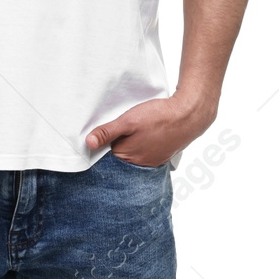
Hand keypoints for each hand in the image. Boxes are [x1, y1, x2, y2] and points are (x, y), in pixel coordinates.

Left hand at [85, 92, 216, 166]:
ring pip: (133, 153)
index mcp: (128, 157)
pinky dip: (142, 143)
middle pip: (119, 154)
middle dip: (116, 142)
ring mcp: (152, 161)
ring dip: (130, 142)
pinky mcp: (161, 155)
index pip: (105, 154)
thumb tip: (89, 143)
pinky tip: (146, 133)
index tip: (104, 131)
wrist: (189, 115)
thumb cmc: (158, 117)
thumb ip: (108, 132)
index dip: (102, 142)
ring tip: (135, 128)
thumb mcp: (128, 121)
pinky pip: (145, 152)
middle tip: (122, 127)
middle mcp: (140, 164)